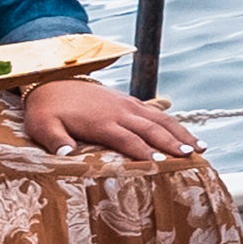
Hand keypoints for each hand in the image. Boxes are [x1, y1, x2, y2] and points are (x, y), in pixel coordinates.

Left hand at [20, 76, 195, 160]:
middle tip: (190, 156)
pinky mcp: (131, 102)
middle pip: (151, 128)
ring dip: (181, 133)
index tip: (160, 163)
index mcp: (101, 121)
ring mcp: (128, 105)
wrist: (54, 80)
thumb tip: (67, 154)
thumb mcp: (42, 126)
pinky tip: (186, 135)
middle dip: (172, 142)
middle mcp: (120, 112)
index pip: (127, 138)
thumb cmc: (47, 110)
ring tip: (200, 147)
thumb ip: (56, 140)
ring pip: (161, 119)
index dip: (143, 151)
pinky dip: (175, 124)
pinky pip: (158, 113)